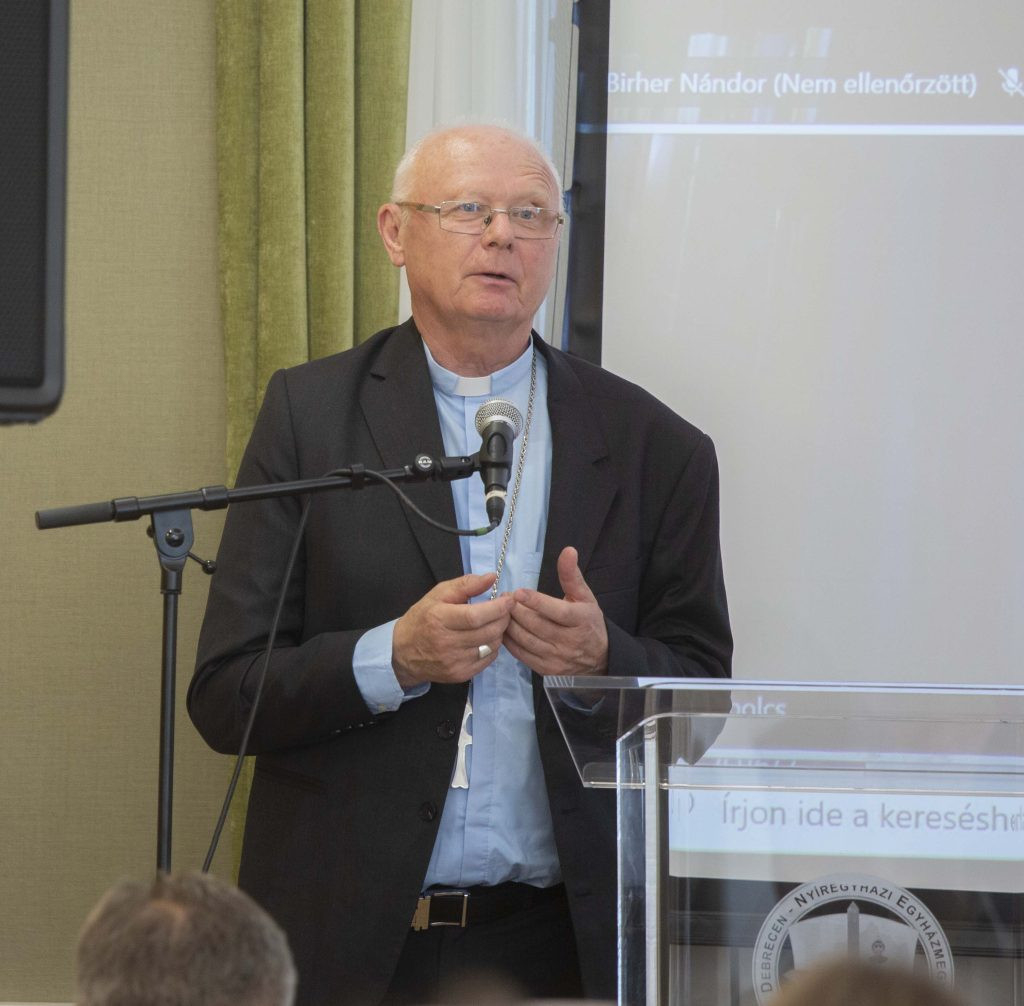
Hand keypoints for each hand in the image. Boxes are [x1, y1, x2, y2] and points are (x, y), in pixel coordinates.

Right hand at [392, 572, 513, 687]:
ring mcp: (454, 662)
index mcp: (440, 619)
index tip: (509, 599)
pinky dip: (492, 647)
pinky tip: (485, 638)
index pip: (475, 616)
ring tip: (494, 622)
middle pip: (488, 632)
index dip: (497, 608)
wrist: (403, 652)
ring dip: (499, 632)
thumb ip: (465, 584)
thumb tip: (492, 577)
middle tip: (506, 609)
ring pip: (491, 646)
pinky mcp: (460, 675)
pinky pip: (488, 660)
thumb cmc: (422, 618)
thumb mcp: (438, 594)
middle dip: (504, 618)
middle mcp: (446, 643)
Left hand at [503, 546, 607, 676]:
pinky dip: (509, 641)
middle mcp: (569, 641)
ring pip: (526, 640)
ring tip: (502, 610)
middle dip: (516, 610)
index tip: (518, 592)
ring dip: (510, 624)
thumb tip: (568, 550)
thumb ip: (572, 575)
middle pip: (536, 625)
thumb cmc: (588, 621)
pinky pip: (522, 654)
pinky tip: (504, 628)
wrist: (599, 658)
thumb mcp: (585, 596)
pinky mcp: (546, 669)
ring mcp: (557, 657)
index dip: (536, 602)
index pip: (556, 611)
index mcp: (580, 620)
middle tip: (504, 597)